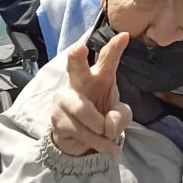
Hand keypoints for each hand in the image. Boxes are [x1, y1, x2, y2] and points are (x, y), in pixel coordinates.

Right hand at [50, 34, 132, 157]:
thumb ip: (121, 116)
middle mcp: (80, 83)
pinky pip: (80, 130)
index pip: (106, 60)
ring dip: (101, 129)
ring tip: (110, 137)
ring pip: (84, 111)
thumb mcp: (120, 116)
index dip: (115, 48)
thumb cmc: (102, 117)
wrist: (81, 142)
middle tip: (79, 48)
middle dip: (77, 57)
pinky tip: (104, 146)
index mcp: (100, 77)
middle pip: (76, 67)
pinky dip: (97, 142)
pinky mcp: (57, 118)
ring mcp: (65, 99)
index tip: (125, 36)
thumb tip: (108, 125)